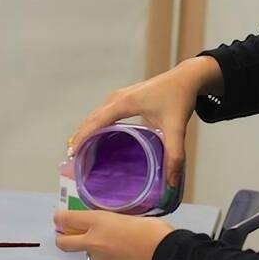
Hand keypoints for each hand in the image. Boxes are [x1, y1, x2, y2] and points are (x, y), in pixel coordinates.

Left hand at [53, 210, 172, 259]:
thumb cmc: (154, 232)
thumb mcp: (131, 217)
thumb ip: (115, 221)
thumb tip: (113, 226)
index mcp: (99, 222)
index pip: (66, 219)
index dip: (61, 218)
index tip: (61, 218)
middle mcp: (94, 241)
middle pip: (64, 242)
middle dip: (63, 238)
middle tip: (70, 235)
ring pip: (89, 254)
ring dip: (97, 249)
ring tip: (118, 245)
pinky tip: (128, 256)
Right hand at [69, 57, 218, 187]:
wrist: (185, 78)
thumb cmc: (179, 98)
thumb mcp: (177, 128)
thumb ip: (175, 155)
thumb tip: (171, 181)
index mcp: (125, 103)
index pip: (96, 122)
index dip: (83, 138)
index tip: (72, 154)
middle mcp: (116, 98)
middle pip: (91, 119)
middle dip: (79, 138)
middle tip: (72, 161)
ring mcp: (118, 96)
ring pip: (94, 116)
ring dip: (85, 131)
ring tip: (78, 152)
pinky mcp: (122, 98)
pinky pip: (101, 113)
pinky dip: (93, 125)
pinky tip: (94, 138)